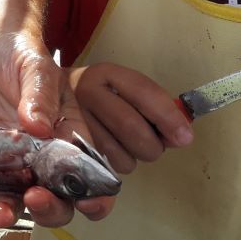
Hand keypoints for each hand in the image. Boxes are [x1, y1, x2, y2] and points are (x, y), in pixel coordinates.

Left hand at [0, 33, 114, 227]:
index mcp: (66, 140)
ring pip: (10, 197)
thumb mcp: (37, 69)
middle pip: (53, 198)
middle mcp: (39, 159)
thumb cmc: (23, 57)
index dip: (93, 198)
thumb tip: (39, 125)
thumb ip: (40, 95)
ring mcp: (6, 160)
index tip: (86, 203)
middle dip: (48, 209)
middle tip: (34, 198)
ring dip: (5, 211)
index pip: (86, 178)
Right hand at [71, 62, 192, 173]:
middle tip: (157, 144)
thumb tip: (181, 136)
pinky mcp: (69, 148)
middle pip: (130, 126)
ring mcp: (73, 120)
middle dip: (153, 143)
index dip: (167, 116)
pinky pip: (109, 166)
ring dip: (136, 155)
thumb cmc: (104, 97)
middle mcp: (84, 92)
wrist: (55, 100)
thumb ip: (156, 107)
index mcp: (105, 73)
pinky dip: (121, 162)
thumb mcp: (127, 90)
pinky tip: (115, 149)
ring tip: (130, 143)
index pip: (142, 92)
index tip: (185, 137)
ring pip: (121, 153)